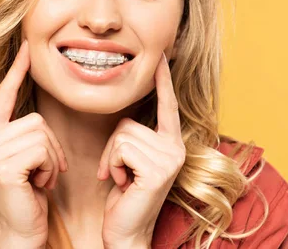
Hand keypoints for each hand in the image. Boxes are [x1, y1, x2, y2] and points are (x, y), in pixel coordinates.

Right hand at [0, 40, 68, 247]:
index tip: (27, 47)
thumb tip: (38, 116)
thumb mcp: (27, 159)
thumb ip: (26, 134)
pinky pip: (42, 149)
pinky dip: (49, 168)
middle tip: (44, 172)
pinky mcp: (1, 166)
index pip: (4, 96)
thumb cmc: (30, 195)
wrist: (23, 231)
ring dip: (51, 159)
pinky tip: (38, 185)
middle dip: (51, 147)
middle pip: (36, 119)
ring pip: (41, 133)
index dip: (16, 71)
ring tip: (39, 179)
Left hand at [98, 52, 185, 247]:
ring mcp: (170, 158)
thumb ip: (134, 138)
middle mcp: (176, 148)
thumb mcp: (130, 161)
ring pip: (122, 133)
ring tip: (121, 179)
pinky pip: (121, 147)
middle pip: (129, 121)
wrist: (125, 232)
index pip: (167, 105)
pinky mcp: (158, 169)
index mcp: (171, 143)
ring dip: (112, 158)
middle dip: (113, 147)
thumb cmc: (124, 197)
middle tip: (118, 172)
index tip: (162, 56)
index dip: (163, 80)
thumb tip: (125, 118)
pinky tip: (122, 184)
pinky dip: (113, 165)